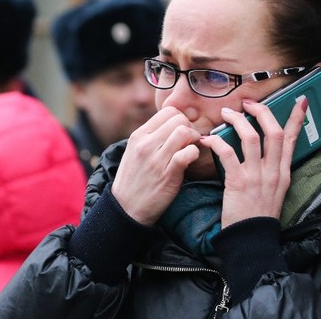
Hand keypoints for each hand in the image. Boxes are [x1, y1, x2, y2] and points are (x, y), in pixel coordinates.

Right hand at [112, 106, 200, 225]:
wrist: (126, 208)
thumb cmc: (134, 179)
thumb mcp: (135, 152)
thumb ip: (151, 137)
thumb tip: (174, 124)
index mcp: (138, 136)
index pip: (168, 111)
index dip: (180, 119)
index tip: (182, 132)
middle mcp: (146, 144)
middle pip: (179, 119)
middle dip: (189, 128)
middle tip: (190, 141)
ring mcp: (156, 159)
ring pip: (184, 132)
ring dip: (194, 139)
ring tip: (191, 149)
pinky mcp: (168, 174)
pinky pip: (188, 152)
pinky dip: (194, 154)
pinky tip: (190, 160)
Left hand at [200, 98, 307, 227]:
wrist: (252, 240)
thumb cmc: (258, 216)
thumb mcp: (275, 191)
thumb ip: (272, 171)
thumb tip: (264, 153)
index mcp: (284, 172)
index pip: (293, 139)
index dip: (297, 118)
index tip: (299, 100)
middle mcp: (273, 171)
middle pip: (274, 132)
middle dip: (262, 112)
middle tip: (248, 103)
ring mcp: (257, 176)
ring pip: (251, 137)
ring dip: (237, 121)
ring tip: (226, 114)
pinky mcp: (238, 182)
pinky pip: (228, 154)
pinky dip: (217, 143)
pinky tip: (207, 140)